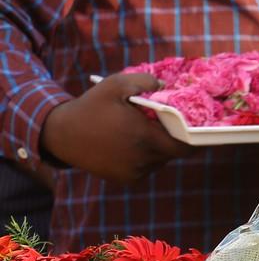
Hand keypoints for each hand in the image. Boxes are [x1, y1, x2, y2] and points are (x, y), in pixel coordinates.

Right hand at [39, 73, 192, 185]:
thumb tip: (166, 85)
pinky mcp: (124, 179)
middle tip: (172, 123)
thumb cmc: (91, 107)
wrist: (60, 134)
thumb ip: (146, 81)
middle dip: (175, 138)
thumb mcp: (116, 84)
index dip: (195, 138)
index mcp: (144, 138)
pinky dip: (147, 156)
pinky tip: (136, 142)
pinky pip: (146, 167)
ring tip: (149, 130)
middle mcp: (141, 160)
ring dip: (160, 147)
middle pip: (173, 152)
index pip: (184, 146)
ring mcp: (132, 173)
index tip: (197, 125)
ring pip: (160, 160)